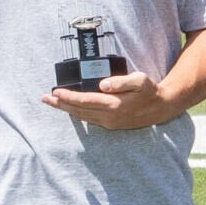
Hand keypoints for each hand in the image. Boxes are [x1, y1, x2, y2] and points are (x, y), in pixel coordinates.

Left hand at [44, 69, 180, 129]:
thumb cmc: (150, 91)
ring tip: (53, 103)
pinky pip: (90, 119)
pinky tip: (71, 109)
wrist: (161, 108)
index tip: (55, 92)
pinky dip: (78, 113)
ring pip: (82, 116)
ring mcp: (110, 122)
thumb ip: (121, 81)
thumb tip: (103, 84)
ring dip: (67, 110)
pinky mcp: (112, 124)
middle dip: (60, 105)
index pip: (84, 101)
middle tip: (44, 99)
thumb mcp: (140, 80)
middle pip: (79, 111)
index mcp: (114, 105)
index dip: (68, 97)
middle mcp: (109, 116)